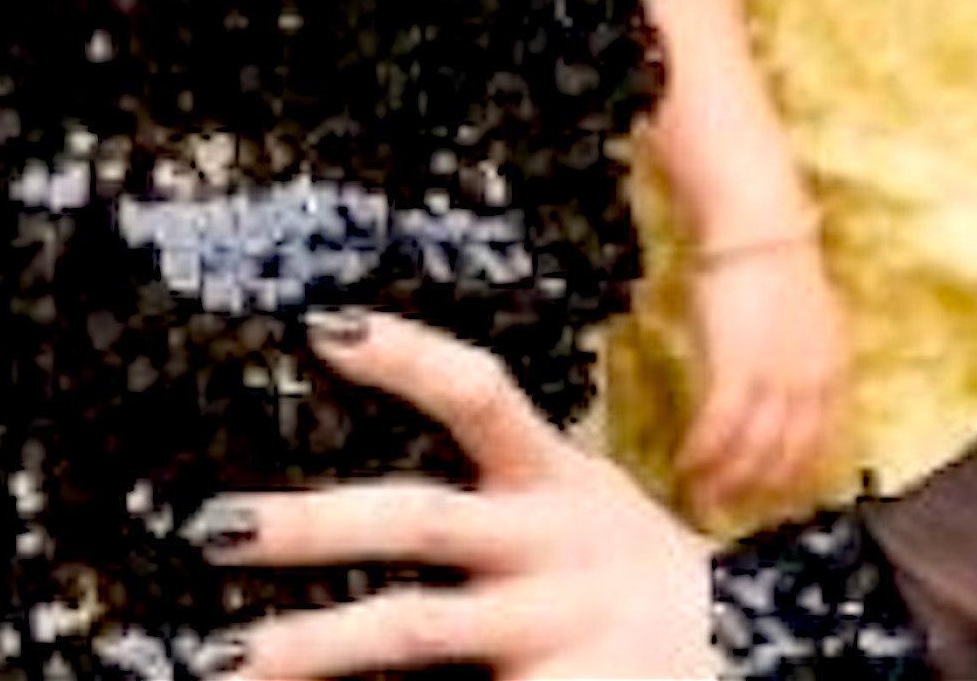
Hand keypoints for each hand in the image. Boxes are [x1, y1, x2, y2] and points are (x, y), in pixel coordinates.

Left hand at [201, 309, 715, 678]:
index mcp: (555, 481)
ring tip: (219, 658)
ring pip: (415, 630)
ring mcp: (551, 627)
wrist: (765, 654)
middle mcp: (551, 549)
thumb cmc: (622, 568)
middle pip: (418, 521)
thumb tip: (344, 376)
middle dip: (309, 526)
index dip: (408, 358)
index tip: (321, 329)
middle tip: (211, 529)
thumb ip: (493, 465)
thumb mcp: (576, 498)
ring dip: (309, 646)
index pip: (482, 398)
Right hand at [667, 229, 849, 529]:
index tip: (779, 496)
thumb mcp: (809, 312)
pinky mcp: (735, 371)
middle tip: (737, 510)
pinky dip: (703, 453)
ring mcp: (774, 381)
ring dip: (728, 480)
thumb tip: (787, 376)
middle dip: (763, 488)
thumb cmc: (773, 258)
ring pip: (753, 449)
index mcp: (833, 370)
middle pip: (788, 453)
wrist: (757, 231)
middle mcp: (810, 385)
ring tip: (705, 499)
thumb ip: (804, 351)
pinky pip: (719, 429)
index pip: (822, 439)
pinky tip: (687, 466)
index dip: (800, 473)